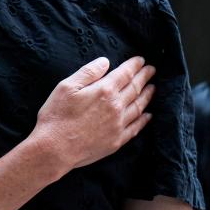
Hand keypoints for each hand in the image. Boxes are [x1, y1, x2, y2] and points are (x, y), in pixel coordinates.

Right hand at [33, 56, 154, 172]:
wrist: (55, 149)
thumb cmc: (57, 116)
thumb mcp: (66, 87)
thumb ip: (88, 72)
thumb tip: (105, 61)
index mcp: (104, 90)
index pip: (125, 74)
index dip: (134, 65)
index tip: (141, 60)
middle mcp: (116, 106)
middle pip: (135, 88)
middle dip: (144, 77)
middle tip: (152, 70)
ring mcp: (118, 125)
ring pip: (138, 107)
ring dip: (147, 96)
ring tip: (153, 88)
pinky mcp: (117, 141)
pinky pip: (136, 127)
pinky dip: (144, 120)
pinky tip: (148, 115)